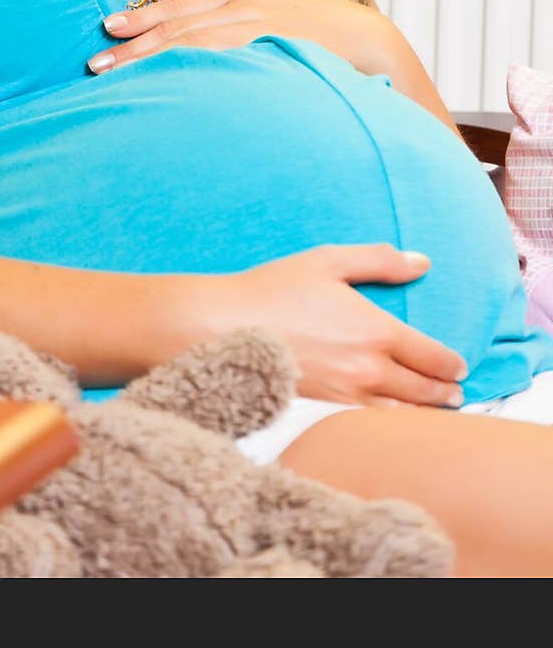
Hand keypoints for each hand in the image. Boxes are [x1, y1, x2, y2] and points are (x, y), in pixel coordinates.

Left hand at [88, 0, 391, 76]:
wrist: (372, 45)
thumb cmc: (318, 22)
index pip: (179, 8)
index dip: (140, 19)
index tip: (106, 30)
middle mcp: (244, 8)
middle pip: (178, 28)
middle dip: (133, 46)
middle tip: (94, 64)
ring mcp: (259, 31)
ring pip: (193, 47)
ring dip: (151, 62)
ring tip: (115, 80)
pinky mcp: (273, 54)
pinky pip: (223, 64)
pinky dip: (191, 72)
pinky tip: (165, 85)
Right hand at [201, 245, 468, 407]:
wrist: (226, 328)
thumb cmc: (275, 289)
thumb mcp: (329, 261)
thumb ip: (379, 261)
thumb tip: (422, 263)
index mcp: (376, 331)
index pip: (431, 356)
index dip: (451, 364)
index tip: (459, 367)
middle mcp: (369, 369)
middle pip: (422, 390)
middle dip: (443, 392)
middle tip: (456, 394)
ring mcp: (347, 395)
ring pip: (400, 413)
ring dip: (422, 412)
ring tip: (433, 411)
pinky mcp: (325, 409)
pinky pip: (371, 424)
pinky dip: (391, 424)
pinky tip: (391, 421)